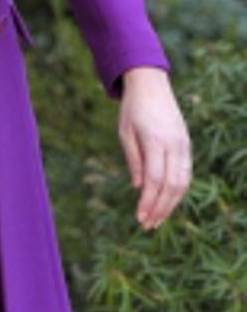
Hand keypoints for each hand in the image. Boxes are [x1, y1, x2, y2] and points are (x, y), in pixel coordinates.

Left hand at [119, 67, 191, 230]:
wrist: (151, 86)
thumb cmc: (132, 110)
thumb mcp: (124, 133)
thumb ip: (133, 160)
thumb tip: (139, 188)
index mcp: (155, 141)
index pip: (154, 179)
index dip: (148, 201)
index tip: (140, 218)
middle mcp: (174, 145)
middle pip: (171, 185)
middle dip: (160, 208)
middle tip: (148, 225)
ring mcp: (183, 145)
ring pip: (183, 182)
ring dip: (171, 204)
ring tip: (157, 219)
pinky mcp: (187, 146)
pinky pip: (186, 173)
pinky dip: (178, 191)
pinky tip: (167, 202)